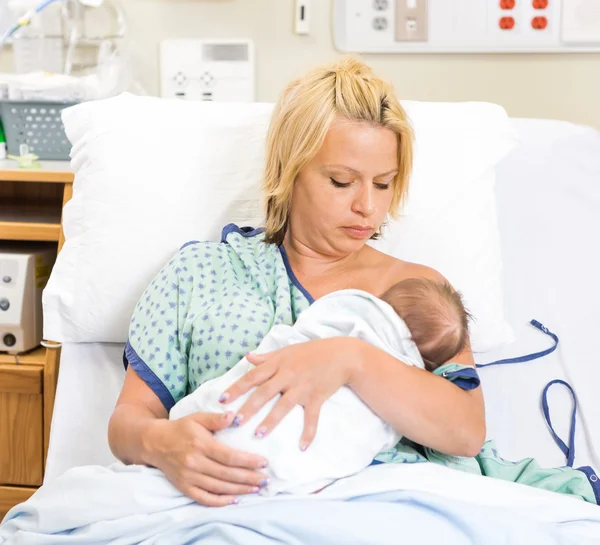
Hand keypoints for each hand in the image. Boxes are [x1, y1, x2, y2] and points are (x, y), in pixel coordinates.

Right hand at [145, 411, 269, 506]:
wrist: (154, 442)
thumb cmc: (181, 428)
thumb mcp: (197, 417)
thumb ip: (216, 418)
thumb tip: (234, 416)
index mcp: (201, 444)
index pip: (229, 456)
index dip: (248, 461)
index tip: (264, 462)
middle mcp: (195, 462)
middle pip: (226, 474)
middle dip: (249, 478)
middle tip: (266, 479)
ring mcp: (188, 477)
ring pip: (218, 487)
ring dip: (239, 490)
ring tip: (256, 489)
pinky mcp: (184, 487)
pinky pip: (204, 498)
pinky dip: (220, 501)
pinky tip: (235, 499)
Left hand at [218, 337, 358, 450]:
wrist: (342, 354)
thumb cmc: (313, 351)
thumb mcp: (287, 350)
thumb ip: (266, 356)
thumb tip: (247, 357)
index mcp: (278, 363)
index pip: (252, 376)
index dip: (236, 388)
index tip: (221, 400)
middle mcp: (288, 375)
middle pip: (264, 393)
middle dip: (248, 407)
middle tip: (234, 420)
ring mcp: (303, 387)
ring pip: (283, 406)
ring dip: (271, 421)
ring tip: (258, 435)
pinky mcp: (317, 397)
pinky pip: (311, 418)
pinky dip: (308, 433)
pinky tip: (302, 447)